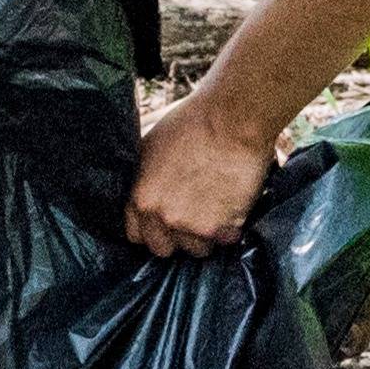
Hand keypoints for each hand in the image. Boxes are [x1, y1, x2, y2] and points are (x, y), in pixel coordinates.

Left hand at [125, 87, 275, 258]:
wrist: (231, 119)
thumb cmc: (192, 123)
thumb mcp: (149, 146)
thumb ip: (142, 178)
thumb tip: (142, 188)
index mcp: (141, 198)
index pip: (137, 235)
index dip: (151, 228)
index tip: (163, 221)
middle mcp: (163, 217)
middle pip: (164, 249)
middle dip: (176, 237)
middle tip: (192, 216)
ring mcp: (192, 226)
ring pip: (197, 249)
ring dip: (206, 235)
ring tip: (216, 207)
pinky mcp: (222, 228)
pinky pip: (226, 241)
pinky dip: (231, 228)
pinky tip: (233, 205)